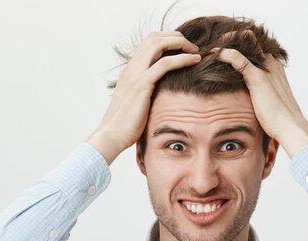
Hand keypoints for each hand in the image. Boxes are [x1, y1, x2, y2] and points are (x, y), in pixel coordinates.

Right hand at [87, 31, 201, 164]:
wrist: (111, 136)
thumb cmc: (126, 126)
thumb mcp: (137, 104)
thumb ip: (147, 94)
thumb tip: (162, 95)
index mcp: (130, 71)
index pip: (149, 43)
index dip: (168, 40)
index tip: (183, 48)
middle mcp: (131, 68)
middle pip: (154, 38)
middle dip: (176, 37)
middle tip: (192, 47)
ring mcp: (135, 75)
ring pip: (158, 44)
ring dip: (180, 43)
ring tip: (195, 51)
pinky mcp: (142, 85)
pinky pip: (165, 64)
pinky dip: (182, 58)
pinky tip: (195, 60)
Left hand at [211, 31, 307, 157]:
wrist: (289, 126)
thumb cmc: (280, 118)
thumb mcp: (270, 100)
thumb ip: (261, 93)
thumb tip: (252, 99)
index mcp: (275, 67)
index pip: (258, 46)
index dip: (243, 44)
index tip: (228, 47)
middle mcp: (271, 63)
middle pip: (252, 39)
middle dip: (234, 38)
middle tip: (217, 41)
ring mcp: (265, 68)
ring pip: (244, 44)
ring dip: (227, 42)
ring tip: (211, 45)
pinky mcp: (257, 76)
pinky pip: (236, 58)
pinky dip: (223, 53)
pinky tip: (213, 54)